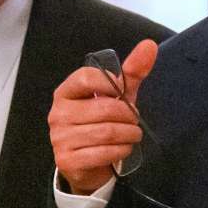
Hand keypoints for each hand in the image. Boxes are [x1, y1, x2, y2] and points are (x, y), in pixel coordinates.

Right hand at [49, 39, 157, 193]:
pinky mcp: (68, 160)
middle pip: (104, 108)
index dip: (110, 83)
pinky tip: (124, 148)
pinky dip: (122, 150)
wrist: (87, 162)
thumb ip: (132, 71)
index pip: (85, 78)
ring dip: (129, 134)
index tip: (122, 93)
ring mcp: (60, 138)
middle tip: (134, 120)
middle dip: (128, 115)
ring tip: (133, 134)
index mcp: (66, 92)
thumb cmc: (101, 122)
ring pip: (107, 132)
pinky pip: (104, 152)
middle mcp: (58, 113)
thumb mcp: (117, 96)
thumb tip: (149, 45)